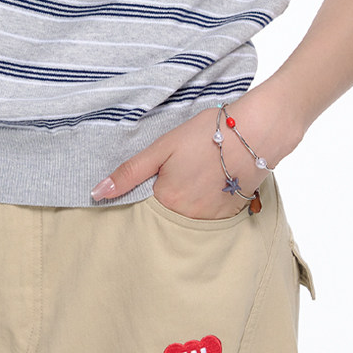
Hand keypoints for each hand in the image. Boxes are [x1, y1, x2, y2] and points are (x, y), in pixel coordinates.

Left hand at [89, 86, 300, 217]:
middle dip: (166, 201)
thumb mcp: (163, 147)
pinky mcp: (230, 215)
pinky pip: (209, 217)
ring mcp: (211, 220)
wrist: (256, 133)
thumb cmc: (208, 134)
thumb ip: (129, 172)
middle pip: (165, 217)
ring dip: (186, 203)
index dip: (144, 195)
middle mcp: (188, 218)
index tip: (150, 182)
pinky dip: (206, 203)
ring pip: (187, 218)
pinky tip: (211, 181)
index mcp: (168, 201)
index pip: (142, 211)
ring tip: (196, 175)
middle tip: (179, 174)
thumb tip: (96, 194)